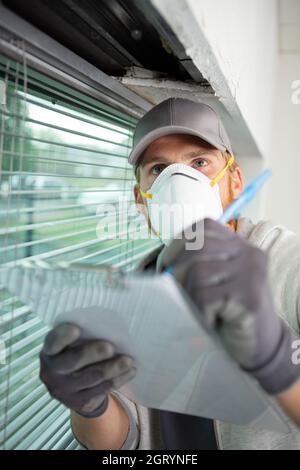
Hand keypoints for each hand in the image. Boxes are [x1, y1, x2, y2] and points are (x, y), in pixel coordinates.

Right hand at [40, 323, 135, 417]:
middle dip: (93, 353)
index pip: (53, 342)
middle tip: (111, 347)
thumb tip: (107, 327)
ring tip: (129, 360)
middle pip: (73, 361)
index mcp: (49, 351)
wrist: (71, 389)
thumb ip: (81, 336)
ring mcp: (64, 390)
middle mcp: (51, 371)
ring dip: (113, 367)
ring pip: (92, 377)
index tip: (76, 329)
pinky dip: (118, 379)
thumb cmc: (74, 354)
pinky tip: (130, 371)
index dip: (63, 336)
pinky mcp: (78, 402)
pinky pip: (101, 389)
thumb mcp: (71, 344)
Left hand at [158, 218, 298, 393]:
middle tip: (178, 294)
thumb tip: (163, 267)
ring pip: (198, 272)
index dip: (179, 244)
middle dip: (178, 271)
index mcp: (239, 244)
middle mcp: (249, 253)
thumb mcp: (213, 280)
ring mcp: (252, 273)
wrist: (259, 347)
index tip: (168, 265)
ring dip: (189, 296)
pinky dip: (200, 312)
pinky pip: (206, 296)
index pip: (204, 227)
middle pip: (198, 248)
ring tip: (198, 311)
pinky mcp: (250, 296)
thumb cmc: (227, 313)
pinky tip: (210, 321)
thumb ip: (195, 264)